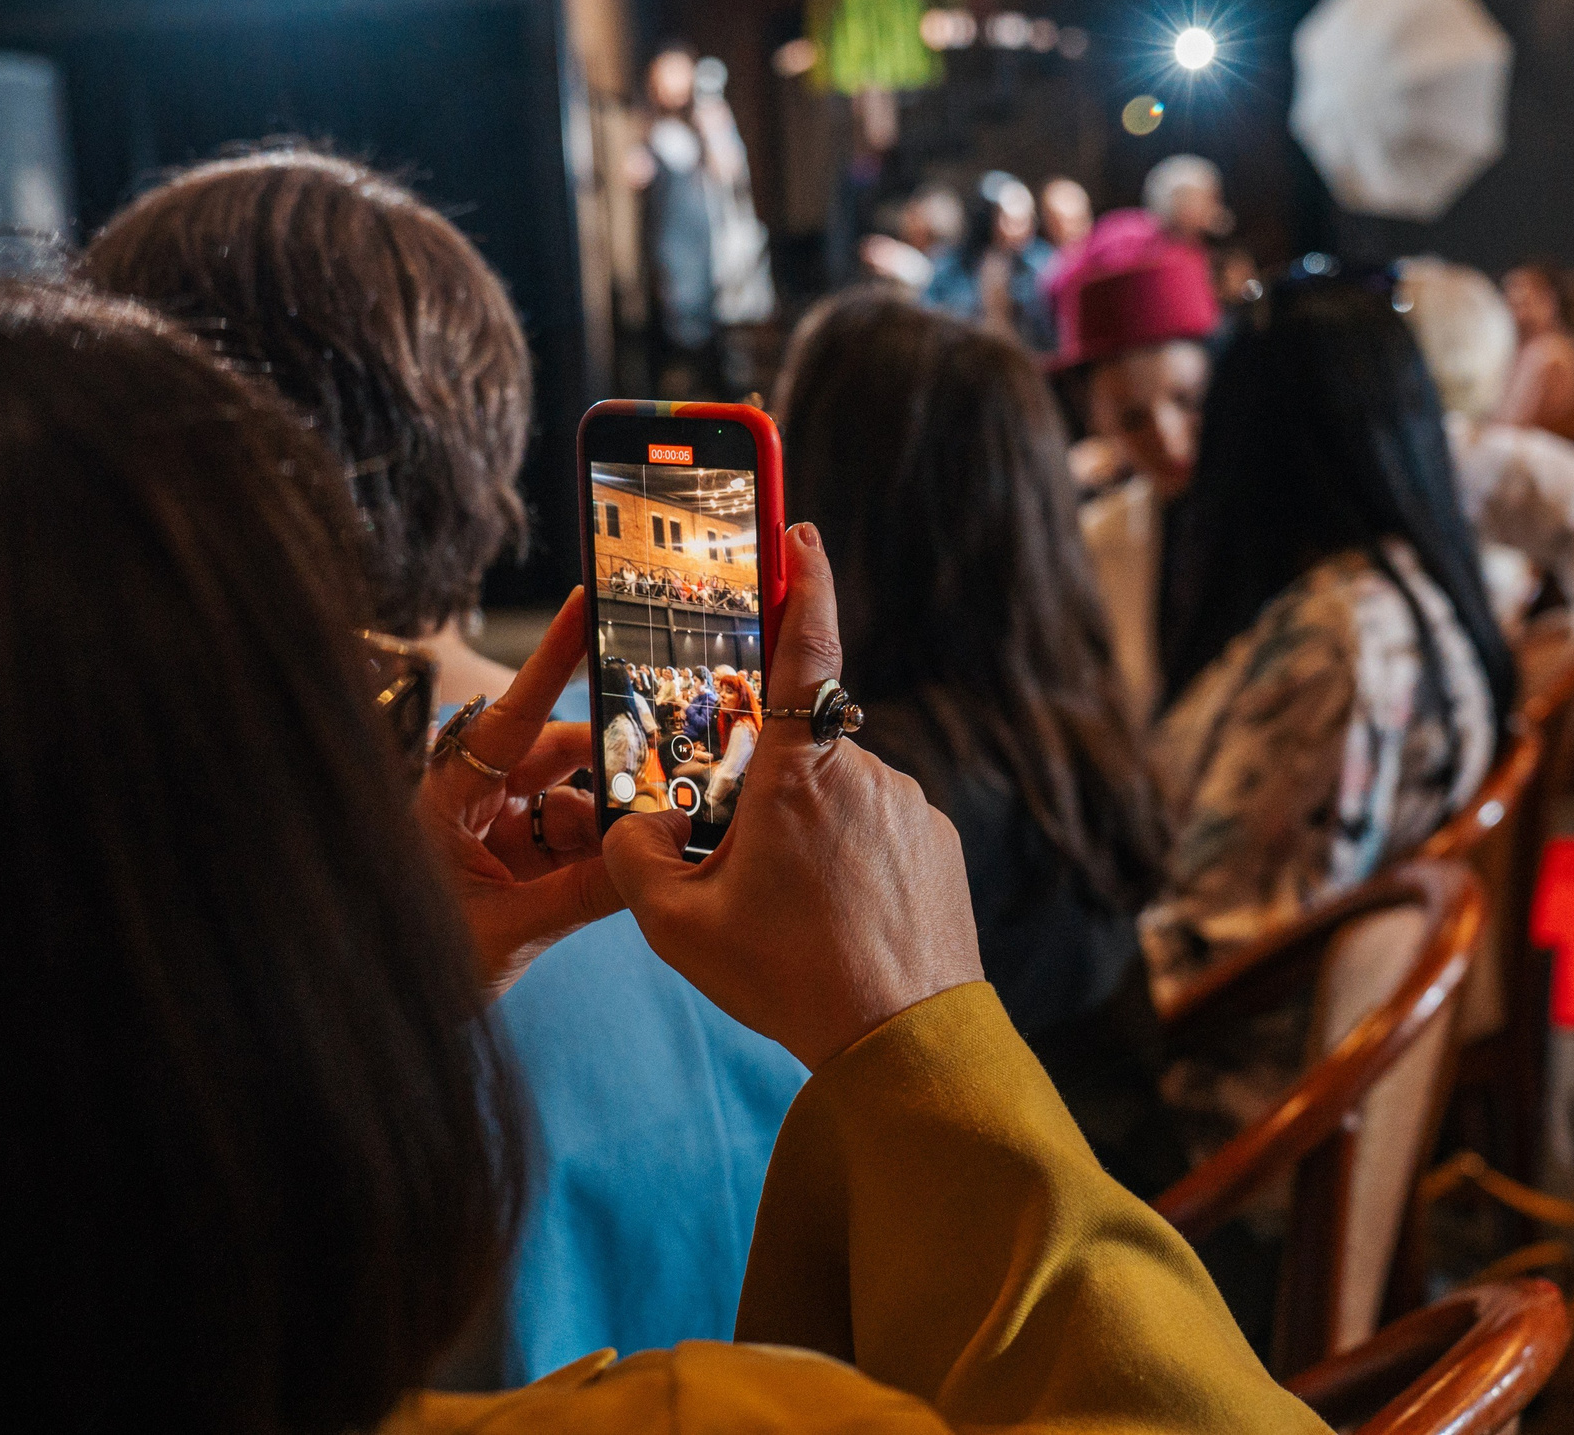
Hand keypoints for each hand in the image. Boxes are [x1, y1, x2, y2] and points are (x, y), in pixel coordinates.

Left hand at [415, 588, 618, 996]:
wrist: (388, 1018)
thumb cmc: (416, 963)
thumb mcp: (508, 930)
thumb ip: (583, 894)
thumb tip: (653, 858)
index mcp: (446, 797)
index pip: (510, 716)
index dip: (550, 659)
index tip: (582, 604)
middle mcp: (470, 799)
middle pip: (555, 756)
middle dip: (611, 773)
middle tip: (666, 786)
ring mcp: (490, 828)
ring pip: (569, 801)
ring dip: (607, 826)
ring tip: (641, 852)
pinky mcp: (509, 859)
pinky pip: (567, 838)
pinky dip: (597, 852)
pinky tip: (625, 869)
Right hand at [605, 523, 983, 1069]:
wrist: (904, 1042)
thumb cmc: (791, 978)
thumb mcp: (675, 924)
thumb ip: (635, 856)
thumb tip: (642, 824)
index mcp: (800, 771)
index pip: (806, 645)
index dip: (803, 580)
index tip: (800, 532)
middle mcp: (865, 770)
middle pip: (796, 752)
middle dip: (762, 795)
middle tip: (746, 872)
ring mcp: (910, 807)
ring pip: (837, 798)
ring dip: (808, 837)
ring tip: (795, 920)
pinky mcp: (938, 845)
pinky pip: (878, 833)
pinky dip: (850, 866)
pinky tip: (838, 925)